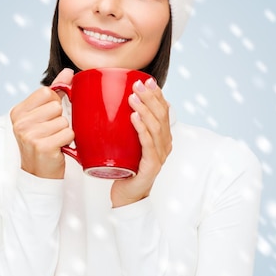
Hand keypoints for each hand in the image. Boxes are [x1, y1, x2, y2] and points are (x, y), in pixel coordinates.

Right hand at [10, 68, 74, 178]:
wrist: (38, 174)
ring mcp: (30, 135)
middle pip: (56, 106)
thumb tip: (68, 72)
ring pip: (64, 120)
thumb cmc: (42, 142)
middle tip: (51, 132)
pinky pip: (68, 133)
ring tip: (55, 140)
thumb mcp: (43, 116)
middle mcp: (20, 122)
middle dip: (60, 119)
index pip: (46, 92)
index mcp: (18, 111)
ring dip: (65, 131)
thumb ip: (55, 92)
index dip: (54, 103)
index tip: (49, 118)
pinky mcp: (43, 146)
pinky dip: (69, 141)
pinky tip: (59, 148)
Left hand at [111, 77, 171, 207]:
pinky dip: (142, 129)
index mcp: (162, 136)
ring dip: (144, 109)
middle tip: (137, 85)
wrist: (126, 196)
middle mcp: (165, 144)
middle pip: (161, 115)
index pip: (163, 110)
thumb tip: (110, 105)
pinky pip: (148, 144)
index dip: (157, 94)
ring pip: (156, 126)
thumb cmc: (126, 168)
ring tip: (133, 97)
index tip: (146, 80)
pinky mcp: (152, 165)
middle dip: (150, 97)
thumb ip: (126, 126)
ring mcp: (160, 155)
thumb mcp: (127, 143)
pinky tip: (134, 118)